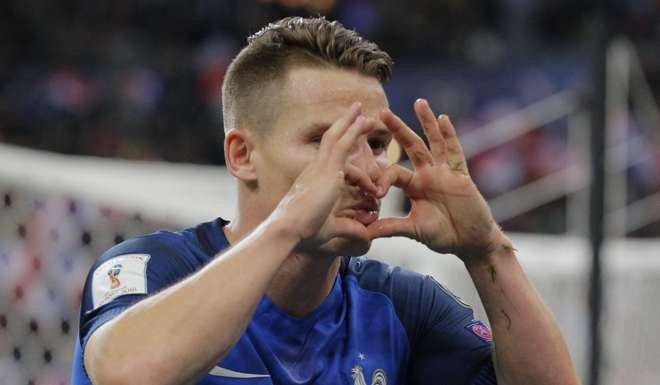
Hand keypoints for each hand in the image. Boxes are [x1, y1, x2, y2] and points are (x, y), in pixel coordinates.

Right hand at [272, 102, 378, 249]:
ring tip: (363, 111)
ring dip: (350, 123)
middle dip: (344, 126)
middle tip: (357, 112)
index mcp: (313, 180)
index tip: (365, 163)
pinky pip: (344, 145)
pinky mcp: (327, 169)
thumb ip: (350, 229)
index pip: (332, 160)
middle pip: (330, 140)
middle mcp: (314, 169)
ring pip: (336, 137)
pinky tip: (365, 123)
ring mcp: (319, 167)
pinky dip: (354, 133)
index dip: (349, 158)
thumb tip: (366, 236)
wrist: (288, 229)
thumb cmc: (304, 232)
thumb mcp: (332, 228)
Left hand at [368, 99, 508, 261]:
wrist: (471, 243)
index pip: (393, 173)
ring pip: (434, 143)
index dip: (382, 179)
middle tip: (381, 111)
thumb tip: (364, 233)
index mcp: (414, 187)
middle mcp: (428, 174)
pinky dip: (450, 136)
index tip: (373, 191)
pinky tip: (444, 119)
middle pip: (411, 146)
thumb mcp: (414, 230)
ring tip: (419, 102)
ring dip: (426, 122)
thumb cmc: (444, 236)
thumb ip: (390, 228)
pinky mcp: (461, 176)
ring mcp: (445, 173)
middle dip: (397, 129)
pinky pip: (455, 153)